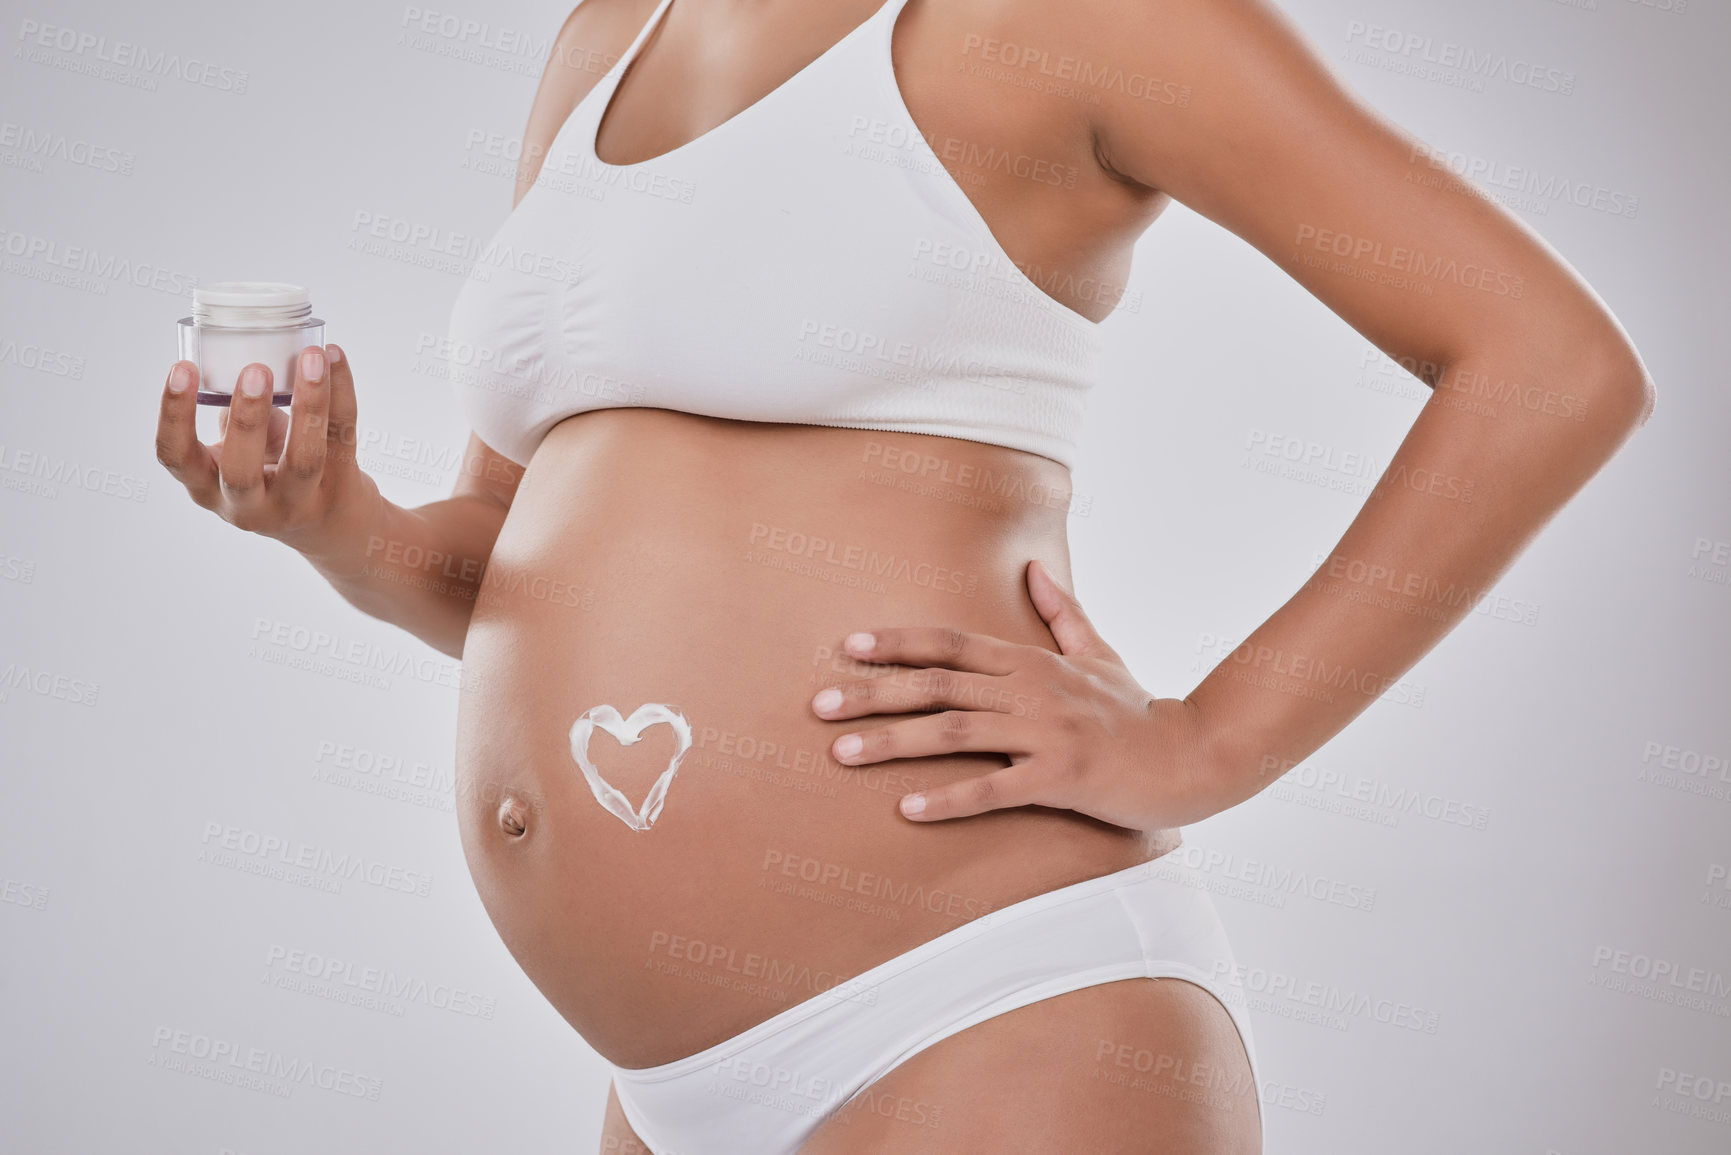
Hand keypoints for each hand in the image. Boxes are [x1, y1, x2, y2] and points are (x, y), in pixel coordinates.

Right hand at [154, 346, 382, 563]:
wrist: (333, 527)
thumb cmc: (273, 476)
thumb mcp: (241, 455)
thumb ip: (238, 419)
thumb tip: (245, 357)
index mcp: (208, 489)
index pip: (176, 458)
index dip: (174, 415)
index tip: (183, 367)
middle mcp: (249, 506)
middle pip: (241, 473)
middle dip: (247, 420)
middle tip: (255, 370)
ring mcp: (298, 503)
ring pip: (305, 459)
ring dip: (309, 404)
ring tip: (310, 358)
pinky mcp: (340, 490)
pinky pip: (342, 437)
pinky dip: (341, 392)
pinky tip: (336, 357)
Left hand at [810, 559, 1225, 831]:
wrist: (1192, 756)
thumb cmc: (1138, 711)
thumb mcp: (1100, 653)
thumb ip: (1062, 612)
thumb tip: (1035, 567)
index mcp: (1031, 661)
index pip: (951, 643)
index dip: (897, 642)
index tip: (847, 646)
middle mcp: (1031, 690)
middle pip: (937, 684)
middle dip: (872, 693)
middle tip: (817, 705)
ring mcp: (1046, 734)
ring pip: (955, 732)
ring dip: (893, 742)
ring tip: (841, 753)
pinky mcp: (1062, 779)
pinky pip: (995, 790)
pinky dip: (950, 799)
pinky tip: (907, 809)